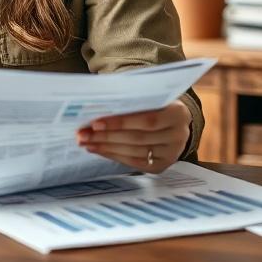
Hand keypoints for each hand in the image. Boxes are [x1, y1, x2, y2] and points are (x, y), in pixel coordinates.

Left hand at [76, 100, 191, 172]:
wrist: (172, 120)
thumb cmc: (154, 103)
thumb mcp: (148, 96)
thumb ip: (129, 99)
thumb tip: (96, 104)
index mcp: (178, 113)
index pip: (147, 119)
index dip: (120, 122)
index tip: (95, 123)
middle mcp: (179, 135)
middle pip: (138, 137)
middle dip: (107, 136)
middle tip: (83, 134)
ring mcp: (172, 153)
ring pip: (135, 152)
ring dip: (106, 147)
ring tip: (86, 142)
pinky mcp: (162, 165)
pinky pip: (135, 163)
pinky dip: (114, 155)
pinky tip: (98, 149)